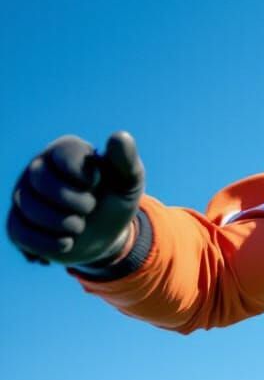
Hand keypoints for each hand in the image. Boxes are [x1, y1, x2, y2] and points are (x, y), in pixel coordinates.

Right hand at [7, 132, 144, 266]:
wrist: (106, 235)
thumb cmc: (117, 199)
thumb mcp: (128, 180)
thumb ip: (125, 159)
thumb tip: (119, 136)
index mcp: (66, 150)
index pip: (64, 155)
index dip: (83, 176)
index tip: (97, 183)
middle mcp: (39, 168)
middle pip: (41, 180)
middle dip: (73, 201)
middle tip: (91, 208)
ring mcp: (24, 195)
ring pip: (27, 206)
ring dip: (62, 223)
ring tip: (79, 226)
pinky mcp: (18, 222)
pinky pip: (18, 232)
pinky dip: (47, 243)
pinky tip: (66, 242)